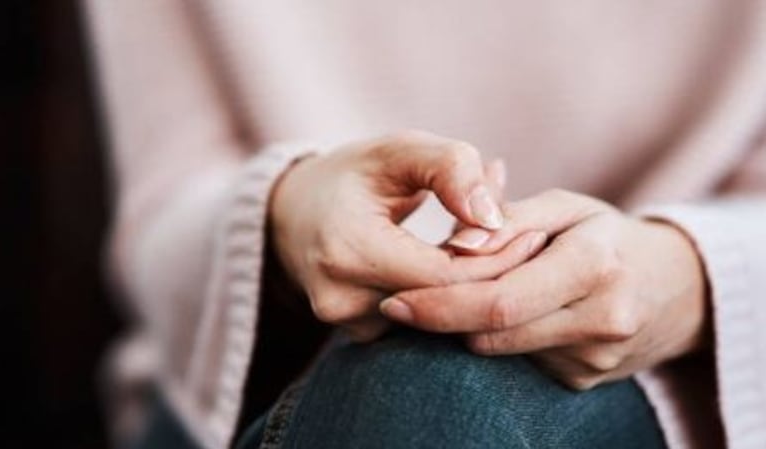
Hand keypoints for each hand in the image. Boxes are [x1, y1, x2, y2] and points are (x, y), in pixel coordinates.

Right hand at [269, 130, 545, 340]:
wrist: (293, 214)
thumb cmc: (353, 174)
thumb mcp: (400, 150)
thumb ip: (451, 170)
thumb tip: (493, 221)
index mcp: (348, 249)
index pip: (446, 275)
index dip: (495, 258)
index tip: (532, 234)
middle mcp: (341, 298)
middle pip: (446, 303)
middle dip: (491, 273)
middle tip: (528, 240)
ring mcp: (346, 324)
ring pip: (437, 317)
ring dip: (470, 284)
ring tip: (493, 243)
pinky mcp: (358, 335)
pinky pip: (420, 321)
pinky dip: (446, 294)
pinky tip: (458, 263)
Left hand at [380, 189, 708, 388]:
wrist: (676, 288)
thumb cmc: (607, 236)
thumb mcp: (566, 207)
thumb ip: (510, 219)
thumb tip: (457, 245)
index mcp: (595, 266)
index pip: (499, 302)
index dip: (439, 306)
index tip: (395, 302)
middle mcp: (600, 320)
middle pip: (492, 335)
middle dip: (443, 318)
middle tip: (405, 301)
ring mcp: (595, 359)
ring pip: (500, 350)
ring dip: (472, 325)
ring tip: (479, 291)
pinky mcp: (584, 381)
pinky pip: (519, 362)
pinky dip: (502, 338)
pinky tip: (513, 312)